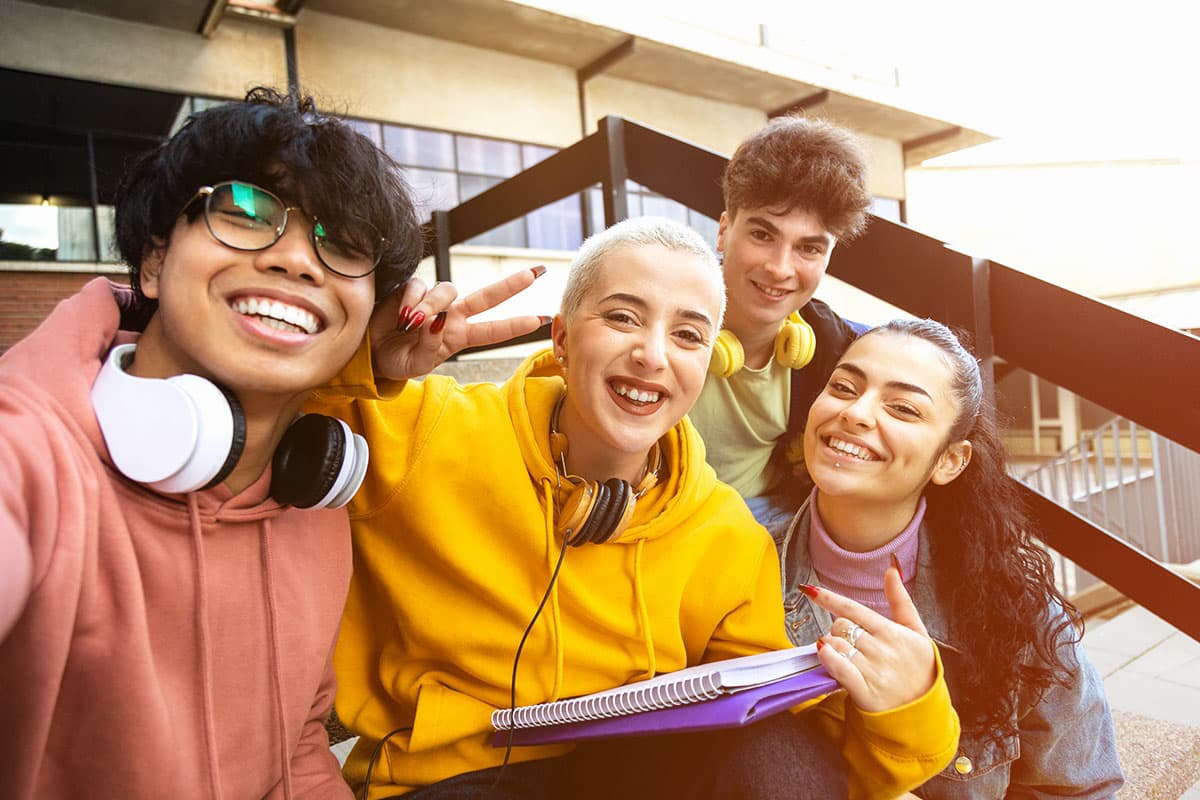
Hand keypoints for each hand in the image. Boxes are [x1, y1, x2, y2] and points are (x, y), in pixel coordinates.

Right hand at [369, 268, 546, 380]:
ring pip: (448, 290)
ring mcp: (435, 301)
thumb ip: (429, 345)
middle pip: (486, 297)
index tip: (541, 320)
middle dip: (510, 286)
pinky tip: (402, 313)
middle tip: (534, 275)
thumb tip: (437, 320)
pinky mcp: (413, 289)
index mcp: (459, 337)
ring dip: (432, 304)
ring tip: (413, 321)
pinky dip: (412, 298)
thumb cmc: (398, 361)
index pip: (492, 331)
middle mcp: (452, 316)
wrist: (372, 352)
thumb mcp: (417, 363)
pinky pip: (420, 285)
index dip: (515, 325)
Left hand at [802, 565, 936, 712]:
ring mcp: (874, 671)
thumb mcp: (917, 632)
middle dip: (837, 631)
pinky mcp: (865, 691)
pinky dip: (827, 659)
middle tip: (848, 642)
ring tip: (845, 655)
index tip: (809, 591)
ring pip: (835, 645)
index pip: (853, 608)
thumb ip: (901, 600)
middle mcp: (883, 649)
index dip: (828, 598)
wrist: (924, 710)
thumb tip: (891, 569)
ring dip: (831, 647)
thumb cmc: (919, 669)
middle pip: (840, 626)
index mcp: (893, 632)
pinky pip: (838, 668)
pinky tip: (826, 656)